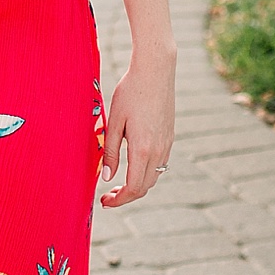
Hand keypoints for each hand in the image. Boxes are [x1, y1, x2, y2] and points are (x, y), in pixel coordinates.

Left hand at [98, 56, 176, 208]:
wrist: (156, 71)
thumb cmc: (130, 93)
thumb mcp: (114, 122)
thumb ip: (111, 152)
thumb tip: (107, 177)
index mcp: (143, 150)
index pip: (133, 188)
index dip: (119, 200)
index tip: (105, 202)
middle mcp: (158, 152)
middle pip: (144, 187)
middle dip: (126, 196)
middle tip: (107, 196)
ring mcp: (167, 145)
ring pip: (154, 177)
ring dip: (137, 185)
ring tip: (117, 184)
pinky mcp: (170, 137)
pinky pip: (159, 165)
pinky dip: (146, 173)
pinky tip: (132, 165)